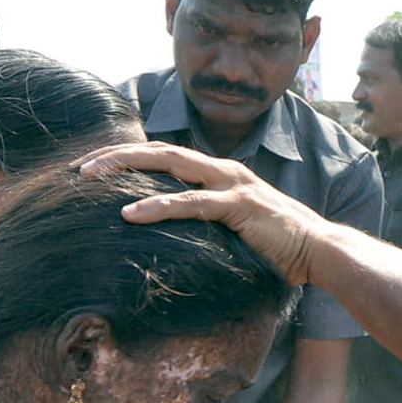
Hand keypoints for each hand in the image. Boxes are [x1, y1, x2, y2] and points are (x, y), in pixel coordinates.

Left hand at [76, 141, 328, 284]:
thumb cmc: (280, 247)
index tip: (98, 170)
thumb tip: (177, 242)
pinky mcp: (239, 206)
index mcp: (221, 174)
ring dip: (126, 169)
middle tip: (81, 169)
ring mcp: (232, 185)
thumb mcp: (236, 231)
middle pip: (161, 151)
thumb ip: (209, 226)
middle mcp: (224, 170)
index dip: (131, 158)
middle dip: (118, 155)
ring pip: (169, 165)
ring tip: (92, 179)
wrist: (320, 251)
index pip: (168, 156)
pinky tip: (130, 214)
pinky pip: (190, 203)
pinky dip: (158, 206)